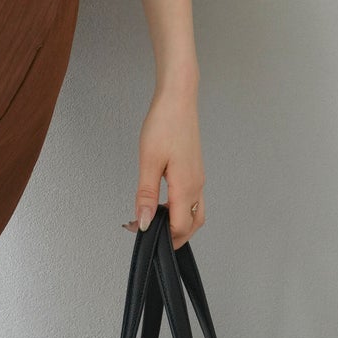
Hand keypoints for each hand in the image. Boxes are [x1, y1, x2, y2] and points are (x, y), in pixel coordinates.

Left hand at [122, 86, 204, 247]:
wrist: (178, 99)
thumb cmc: (164, 124)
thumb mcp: (148, 162)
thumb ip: (146, 195)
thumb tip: (144, 221)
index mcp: (186, 187)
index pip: (179, 228)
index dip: (161, 237)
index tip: (139, 232)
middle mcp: (197, 186)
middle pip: (191, 226)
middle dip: (173, 237)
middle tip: (149, 234)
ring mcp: (198, 178)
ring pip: (194, 214)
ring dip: (177, 224)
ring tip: (154, 220)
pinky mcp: (195, 171)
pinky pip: (193, 200)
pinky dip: (180, 210)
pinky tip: (163, 203)